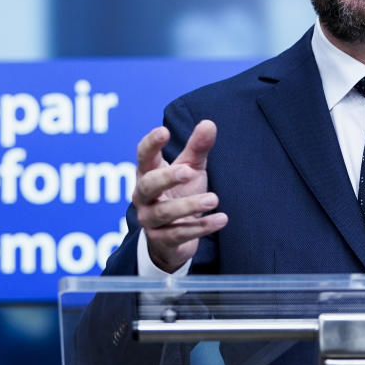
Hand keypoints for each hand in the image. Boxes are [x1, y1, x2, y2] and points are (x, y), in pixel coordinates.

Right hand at [133, 120, 227, 272]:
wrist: (172, 237)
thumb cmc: (180, 193)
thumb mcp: (190, 169)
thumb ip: (198, 148)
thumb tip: (209, 123)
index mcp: (147, 173)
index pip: (143, 156)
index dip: (151, 144)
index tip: (164, 131)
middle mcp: (143, 197)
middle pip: (148, 186)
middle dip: (167, 178)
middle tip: (188, 171)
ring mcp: (150, 219)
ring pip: (164, 212)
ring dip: (189, 205)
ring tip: (214, 199)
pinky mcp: (162, 241)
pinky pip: (179, 234)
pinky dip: (201, 227)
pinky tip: (221, 219)